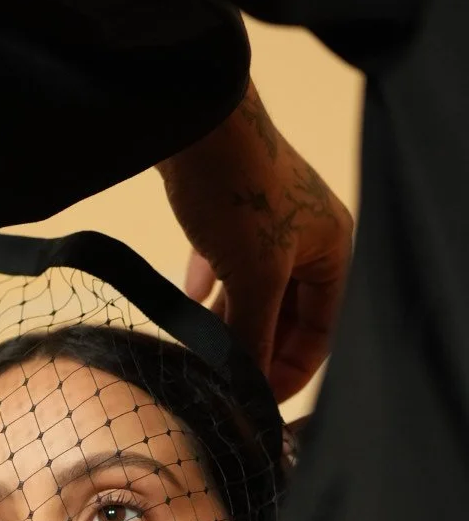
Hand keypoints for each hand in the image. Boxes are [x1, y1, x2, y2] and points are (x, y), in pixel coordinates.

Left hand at [158, 81, 353, 401]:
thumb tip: (247, 387)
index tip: (256, 400)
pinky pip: (226, 267)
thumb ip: (253, 336)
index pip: (320, 330)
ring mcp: (269, 225)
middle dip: (255, 347)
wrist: (194, 120)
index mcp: (332, 249)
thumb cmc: (238, 191)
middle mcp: (307, 238)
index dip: (291, 370)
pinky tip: (187, 305)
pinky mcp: (231, 213)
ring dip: (229, 324)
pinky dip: (210, 290)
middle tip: (223, 382)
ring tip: (201, 353)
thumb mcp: (253, 275)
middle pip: (286, 315)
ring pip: (253, 293)